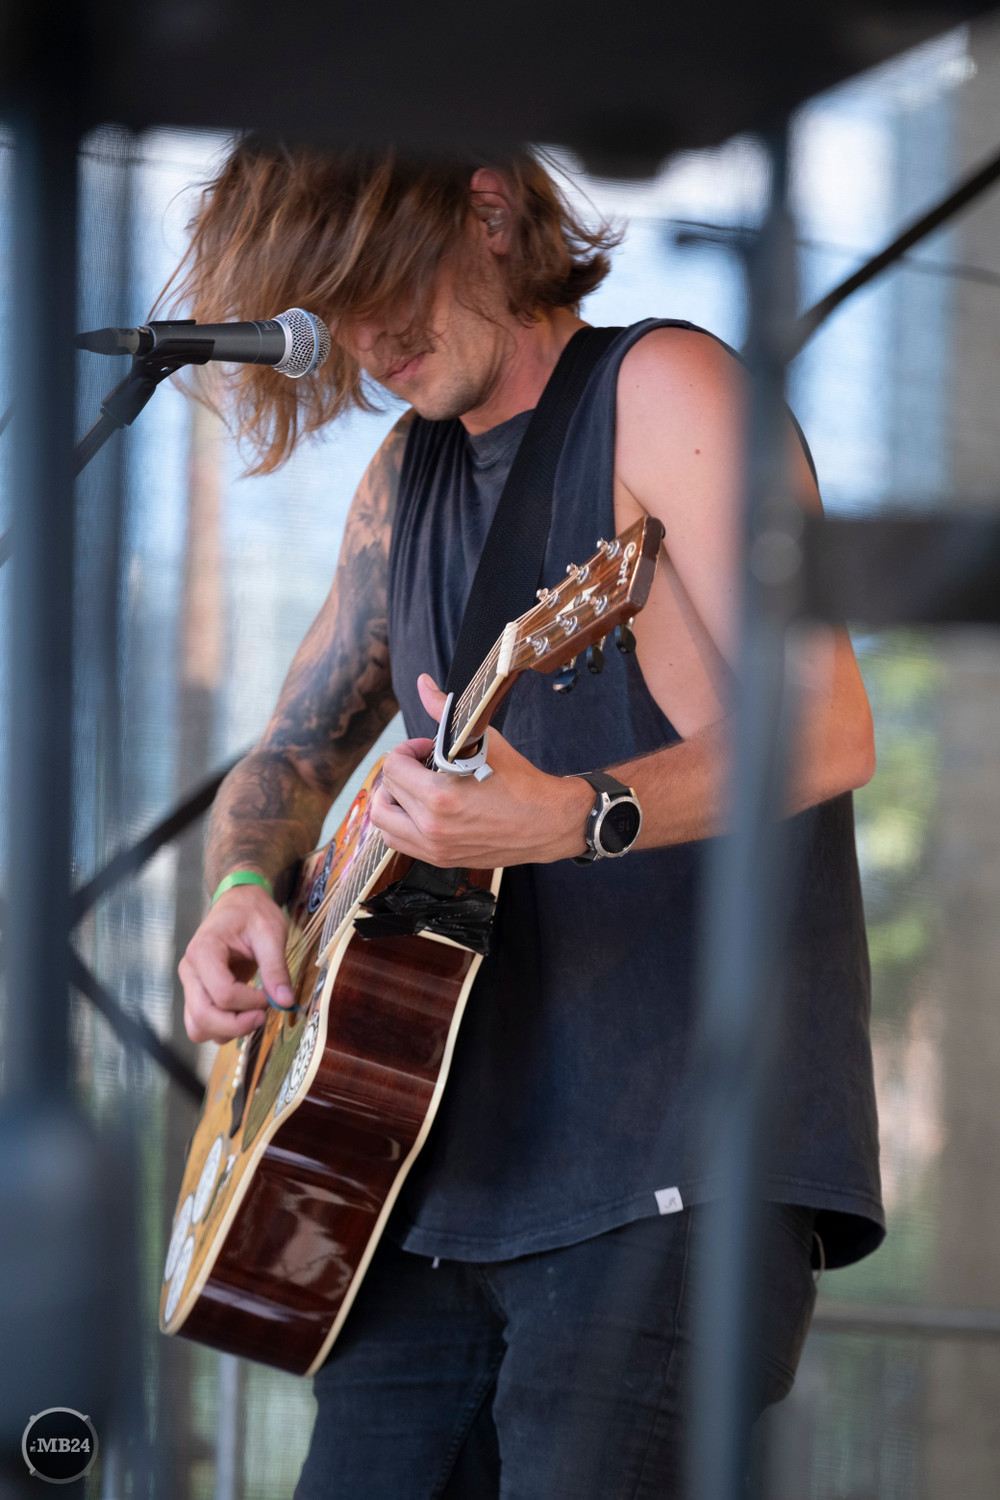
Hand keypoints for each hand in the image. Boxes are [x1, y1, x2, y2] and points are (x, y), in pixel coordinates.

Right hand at [180, 883, 293, 1044]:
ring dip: (228, 1030)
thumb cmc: (253, 913)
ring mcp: (191, 984)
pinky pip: (202, 1023)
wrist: (239, 903)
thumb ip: (276, 968)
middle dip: (237, 1025)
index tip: (272, 996)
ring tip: (253, 1013)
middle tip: (263, 1014)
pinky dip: (223, 1028)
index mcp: (203, 951)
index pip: (223, 994)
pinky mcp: (197, 993)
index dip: (251, 1002)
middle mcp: (190, 971)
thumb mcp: (271, 933)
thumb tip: (285, 1002)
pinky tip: (244, 1013)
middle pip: (202, 1017)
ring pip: (198, 1027)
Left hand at [368, 674, 592, 867]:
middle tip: (421, 765)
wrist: (547, 822)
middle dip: (399, 772)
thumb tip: (423, 683)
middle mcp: (431, 827)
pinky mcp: (441, 859)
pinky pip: (400, 842)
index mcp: (439, 797)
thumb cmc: (520, 782)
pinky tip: (420, 809)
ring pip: (384, 823)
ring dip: (392, 800)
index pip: (394, 768)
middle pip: (386, 793)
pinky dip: (401, 823)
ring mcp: (435, 848)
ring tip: (415, 788)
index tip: (426, 748)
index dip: (406, 750)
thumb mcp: (482, 740)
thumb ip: (443, 713)